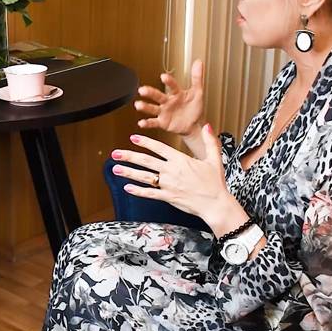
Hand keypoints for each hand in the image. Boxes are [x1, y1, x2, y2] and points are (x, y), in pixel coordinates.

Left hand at [111, 125, 243, 233]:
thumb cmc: (215, 183)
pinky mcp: (168, 197)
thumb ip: (209, 142)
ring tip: (115, 168)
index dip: (145, 142)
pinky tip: (127, 188)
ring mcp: (168, 184)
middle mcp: (171, 170)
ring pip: (144, 176)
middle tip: (115, 153)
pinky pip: (149, 193)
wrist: (216, 204)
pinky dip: (137, 191)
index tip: (133, 138)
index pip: (159, 147)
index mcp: (181, 160)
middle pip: (146, 161)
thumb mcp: (214, 159)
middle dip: (129, 156)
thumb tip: (207, 126)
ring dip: (128, 172)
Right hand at [135, 60, 204, 135]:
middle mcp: (167, 101)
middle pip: (158, 96)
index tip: (163, 76)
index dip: (168, 81)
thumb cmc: (194, 108)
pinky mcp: (162, 122)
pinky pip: (153, 122)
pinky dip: (147, 123)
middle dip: (150, 92)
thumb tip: (198, 63)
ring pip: (153, 108)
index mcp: (176, 93)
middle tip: (142, 89)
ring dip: (145, 107)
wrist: (193, 125)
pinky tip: (142, 122)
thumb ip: (197, 78)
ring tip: (138, 105)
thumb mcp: (197, 92)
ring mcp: (164, 111)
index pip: (172, 86)